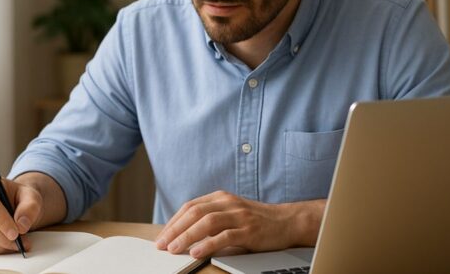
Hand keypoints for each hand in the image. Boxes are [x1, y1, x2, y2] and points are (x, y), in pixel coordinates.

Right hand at [0, 172, 42, 254]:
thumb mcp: (31, 196)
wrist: (15, 204)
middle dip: (1, 235)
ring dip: (0, 244)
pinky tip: (9, 245)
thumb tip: (21, 225)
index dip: (2, 220)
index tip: (16, 232)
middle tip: (19, 241)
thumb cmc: (20, 197)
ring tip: (19, 244)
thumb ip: (30, 207)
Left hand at [155, 190, 324, 258]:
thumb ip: (211, 218)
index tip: (162, 236)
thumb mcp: (232, 213)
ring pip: (206, 222)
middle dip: (175, 229)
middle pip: (194, 213)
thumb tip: (184, 233)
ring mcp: (239, 215)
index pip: (190, 207)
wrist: (288, 221)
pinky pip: (224, 236)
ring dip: (187, 236)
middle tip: (162, 244)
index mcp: (221, 197)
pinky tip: (196, 252)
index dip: (173, 221)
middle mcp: (228, 203)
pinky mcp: (249, 230)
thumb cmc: (257, 220)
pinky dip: (208, 244)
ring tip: (174, 249)